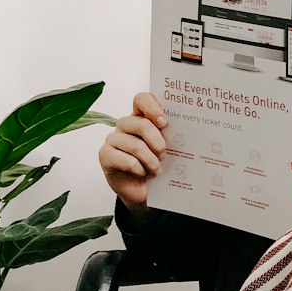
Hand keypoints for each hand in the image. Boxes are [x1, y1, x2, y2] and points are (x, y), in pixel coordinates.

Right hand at [97, 92, 167, 213]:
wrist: (143, 191)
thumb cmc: (156, 164)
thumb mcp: (166, 147)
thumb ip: (169, 134)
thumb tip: (186, 127)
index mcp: (141, 116)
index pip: (142, 99)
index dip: (152, 107)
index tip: (164, 122)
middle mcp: (125, 124)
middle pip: (141, 124)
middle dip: (157, 141)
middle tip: (164, 154)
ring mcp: (113, 139)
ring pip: (135, 145)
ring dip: (150, 160)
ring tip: (156, 169)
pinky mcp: (105, 155)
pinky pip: (126, 160)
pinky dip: (139, 169)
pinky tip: (142, 173)